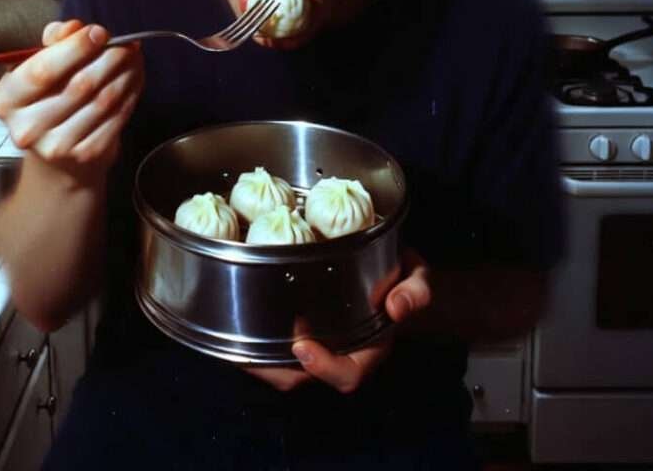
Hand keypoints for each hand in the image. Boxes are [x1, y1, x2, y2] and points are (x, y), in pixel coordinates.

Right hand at [0, 19, 144, 170]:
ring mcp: (57, 146)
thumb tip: (75, 27)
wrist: (57, 159)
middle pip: (80, 84)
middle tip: (127, 44)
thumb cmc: (47, 99)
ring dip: (125, 73)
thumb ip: (55, 42)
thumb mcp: (39, 67)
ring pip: (103, 100)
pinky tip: (134, 79)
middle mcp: (27, 127)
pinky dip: (131, 93)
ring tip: (134, 57)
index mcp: (7, 100)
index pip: (43, 70)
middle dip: (109, 58)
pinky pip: (117, 117)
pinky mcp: (87, 155)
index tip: (100, 32)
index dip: (76, 48)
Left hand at [245, 249, 431, 393]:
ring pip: (284, 368)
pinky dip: (257, 340)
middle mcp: (341, 352)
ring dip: (258, 360)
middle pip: (304, 378)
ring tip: (234, 340)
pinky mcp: (302, 330)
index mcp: (370, 348)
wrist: (393, 272)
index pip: (348, 374)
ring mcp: (320, 344)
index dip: (324, 368)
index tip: (303, 346)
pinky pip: (277, 346)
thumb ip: (415, 292)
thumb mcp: (418, 278)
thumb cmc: (402, 279)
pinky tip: (238, 323)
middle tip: (250, 349)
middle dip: (275, 369)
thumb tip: (397, 307)